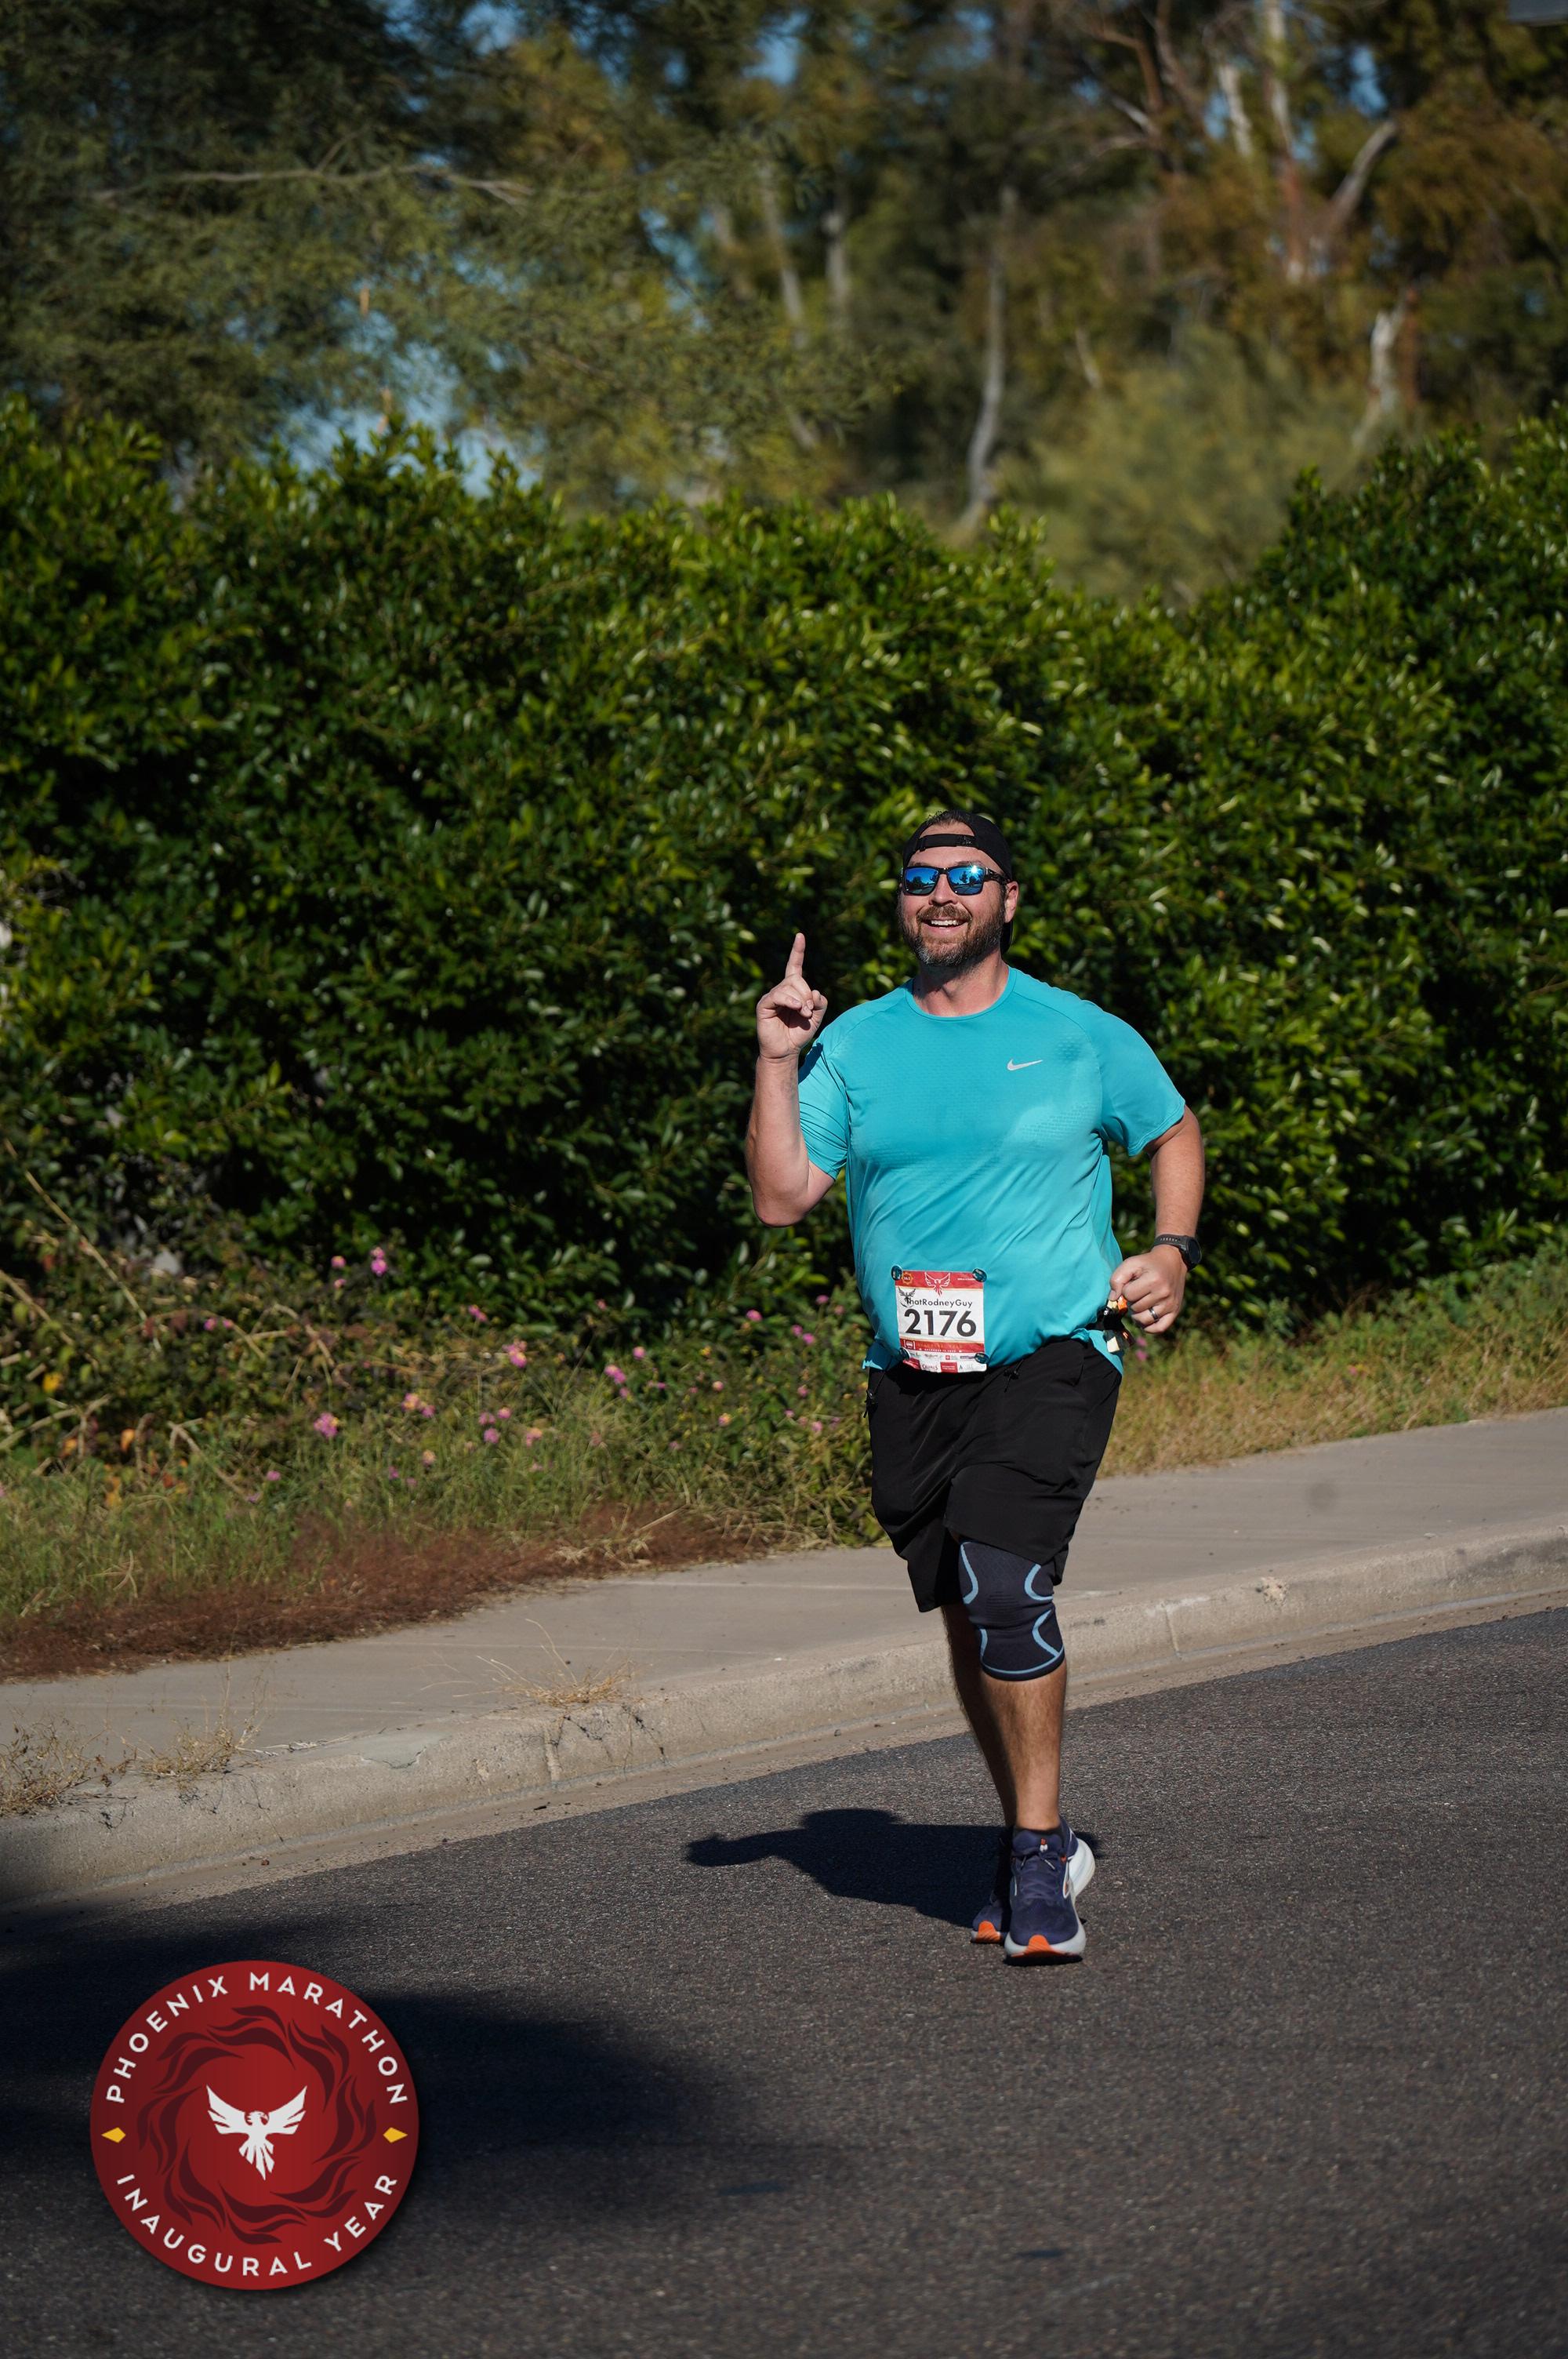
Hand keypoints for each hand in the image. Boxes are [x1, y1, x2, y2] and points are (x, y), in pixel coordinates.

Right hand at [756, 932, 827, 1061]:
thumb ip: (820, 1003)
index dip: (797, 951)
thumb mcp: (816, 1016)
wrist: (785, 1051)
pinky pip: (778, 995)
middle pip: (797, 979)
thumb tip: (814, 992)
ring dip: (801, 1001)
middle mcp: (781, 989)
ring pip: (789, 987)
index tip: (800, 935)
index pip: (794, 965)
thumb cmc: (799, 1033)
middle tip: (809, 1011)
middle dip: (807, 994)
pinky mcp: (764, 1005)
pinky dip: (790, 1001)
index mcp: (793, 989)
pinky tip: (797, 1008)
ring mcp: (771, 996)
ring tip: (803, 1014)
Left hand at [1110, 1245, 1187, 1334]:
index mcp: (1153, 1280)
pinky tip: (1145, 1318)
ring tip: (1140, 1304)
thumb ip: (1117, 1279)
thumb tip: (1112, 1298)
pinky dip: (1149, 1327)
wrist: (1172, 1262)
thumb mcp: (1131, 1264)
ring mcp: (1170, 1304)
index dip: (1126, 1289)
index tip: (1133, 1283)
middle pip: (1135, 1308)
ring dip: (1137, 1314)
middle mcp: (1164, 1294)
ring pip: (1144, 1321)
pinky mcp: (1175, 1312)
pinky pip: (1159, 1328)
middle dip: (1132, 1301)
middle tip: (1138, 1292)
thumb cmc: (1148, 1263)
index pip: (1128, 1295)